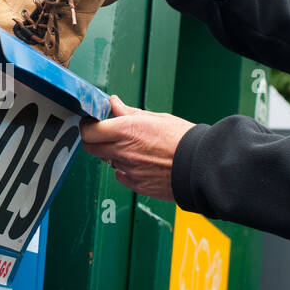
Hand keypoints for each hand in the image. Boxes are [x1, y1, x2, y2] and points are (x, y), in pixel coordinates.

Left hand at [79, 95, 193, 200]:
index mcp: (127, 130)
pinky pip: (121, 175)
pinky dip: (125, 169)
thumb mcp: (156, 118)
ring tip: (135, 149)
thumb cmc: (183, 139)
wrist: (201, 165)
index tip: (94, 123)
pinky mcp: (136, 185)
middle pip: (90, 147)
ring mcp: (128, 170)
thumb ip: (129, 113)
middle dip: (94, 140)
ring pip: (107, 161)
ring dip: (113, 154)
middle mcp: (123, 151)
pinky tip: (141, 163)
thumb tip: (114, 103)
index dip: (89, 126)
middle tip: (106, 135)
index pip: (89, 130)